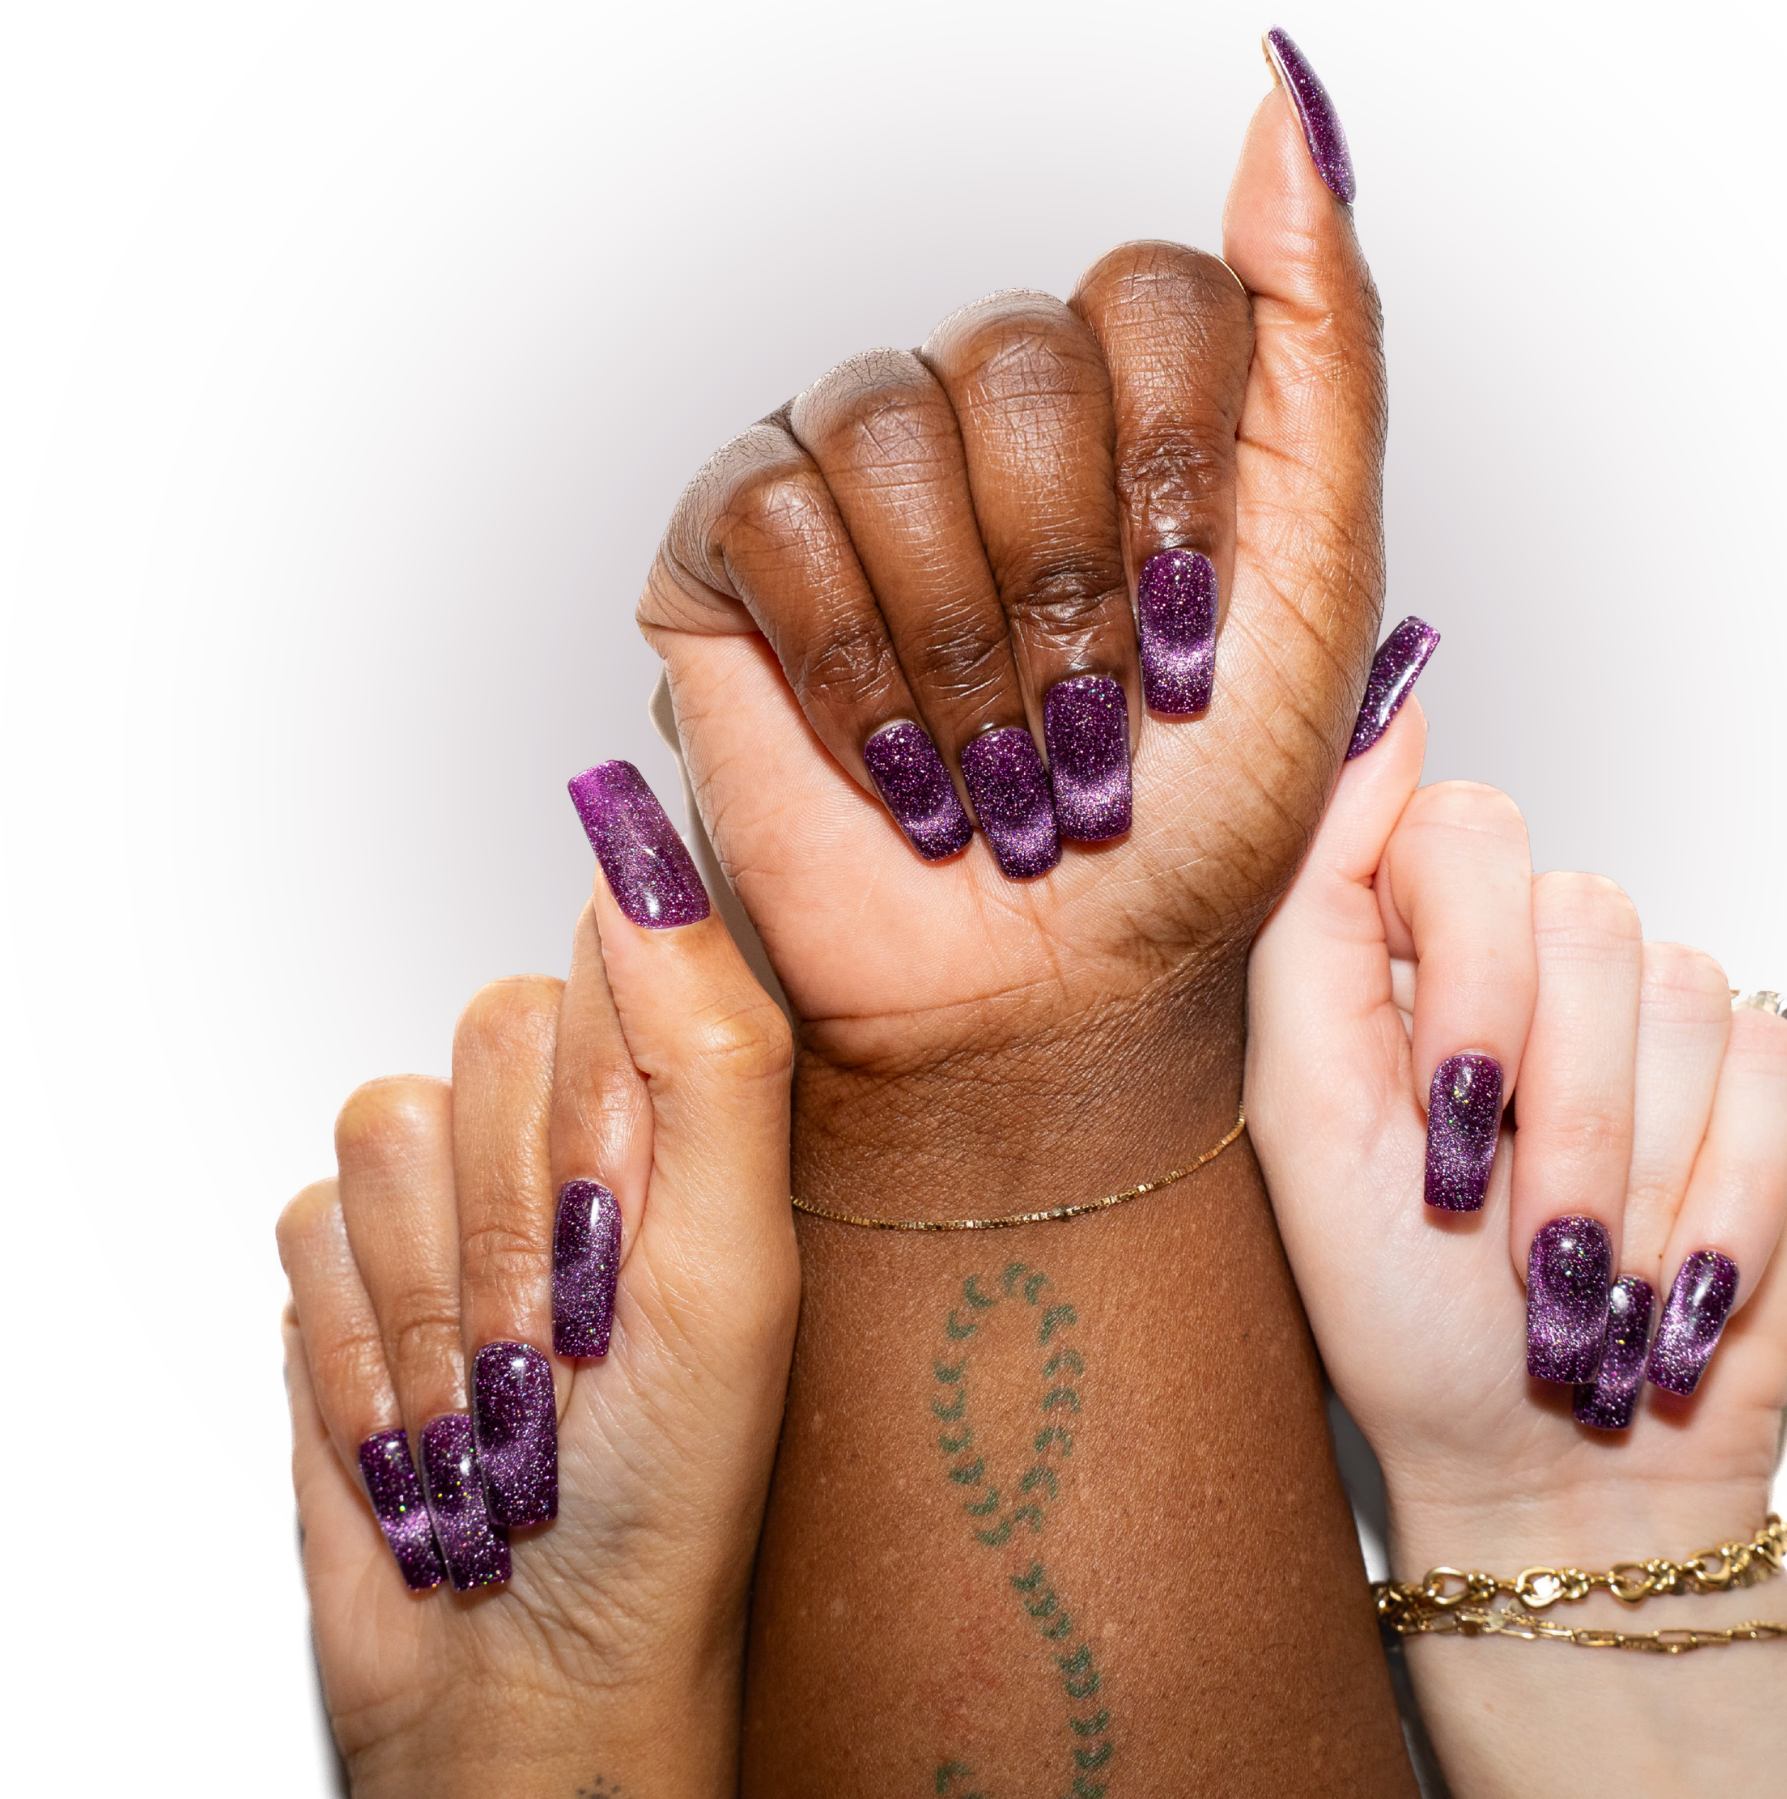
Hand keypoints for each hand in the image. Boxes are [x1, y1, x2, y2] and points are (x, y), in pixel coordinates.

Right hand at [277, 794, 795, 1798]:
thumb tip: (644, 865)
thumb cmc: (670, 1490)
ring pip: (384, 1127)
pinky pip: (304, 1224)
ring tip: (501, 1394)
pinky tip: (423, 1421)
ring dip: (437, 1298)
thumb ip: (709, 1055)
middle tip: (570, 1333)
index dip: (599, 1092)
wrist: (539, 1673)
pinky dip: (361, 1348)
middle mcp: (566, 1134)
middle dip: (519, 1216)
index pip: (610, 960)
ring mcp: (450, 1200)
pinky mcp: (349, 1269)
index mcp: (682, 1113)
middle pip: (488, 1038)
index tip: (617, 1209)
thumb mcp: (731, 1267)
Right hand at [638, 31, 1380, 1191]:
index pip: (1157, 292)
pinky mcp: (733, 542)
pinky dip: (849, 663)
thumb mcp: (1320, 582)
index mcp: (1137, 403)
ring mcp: (855, 463)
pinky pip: (771, 507)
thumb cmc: (1195, 818)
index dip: (1176, 485)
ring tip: (995, 773)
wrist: (1052, 990)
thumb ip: (1322, 341)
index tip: (1192, 654)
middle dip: (1067, 592)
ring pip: (889, 422)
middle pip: (1018, 355)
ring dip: (964, 641)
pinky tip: (893, 762)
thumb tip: (1284, 93)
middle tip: (1086, 742)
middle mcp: (991, 406)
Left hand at [1247, 710, 1786, 1794]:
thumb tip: (1381, 721)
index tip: (1454, 1106)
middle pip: (1583, 916)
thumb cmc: (1399, 1309)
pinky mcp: (1758, 1078)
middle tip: (1510, 1232)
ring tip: (1580, 1276)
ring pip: (1681, 993)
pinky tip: (1668, 1276)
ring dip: (1629, 1176)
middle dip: (1554, 1110)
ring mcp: (1652, 1011)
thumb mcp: (1305, 1111)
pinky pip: (1772, 1066)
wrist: (1544, 1466)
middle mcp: (1531, 958)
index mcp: (1410, 946)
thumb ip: (1315, 906)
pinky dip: (1721, 1199)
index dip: (1472, 971)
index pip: (1465, 833)